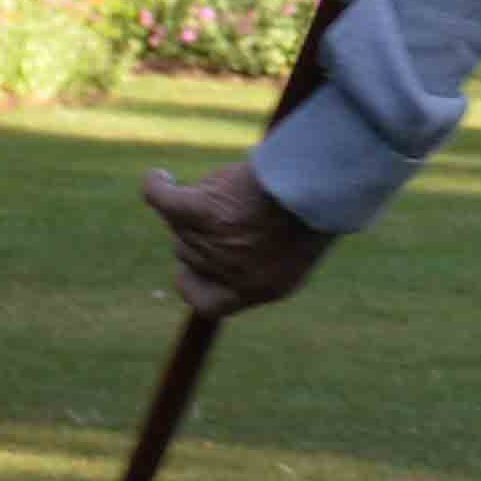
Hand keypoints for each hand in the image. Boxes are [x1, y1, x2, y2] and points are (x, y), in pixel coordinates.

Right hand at [141, 158, 333, 317]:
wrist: (323, 185)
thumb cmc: (317, 206)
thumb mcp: (297, 247)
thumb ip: (263, 258)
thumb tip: (227, 248)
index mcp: (262, 290)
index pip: (208, 304)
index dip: (192, 284)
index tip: (188, 270)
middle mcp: (234, 275)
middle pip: (189, 251)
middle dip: (202, 226)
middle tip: (234, 201)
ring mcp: (216, 245)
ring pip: (181, 222)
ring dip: (199, 198)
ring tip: (234, 182)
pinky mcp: (202, 213)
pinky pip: (163, 200)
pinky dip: (157, 187)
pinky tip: (160, 177)